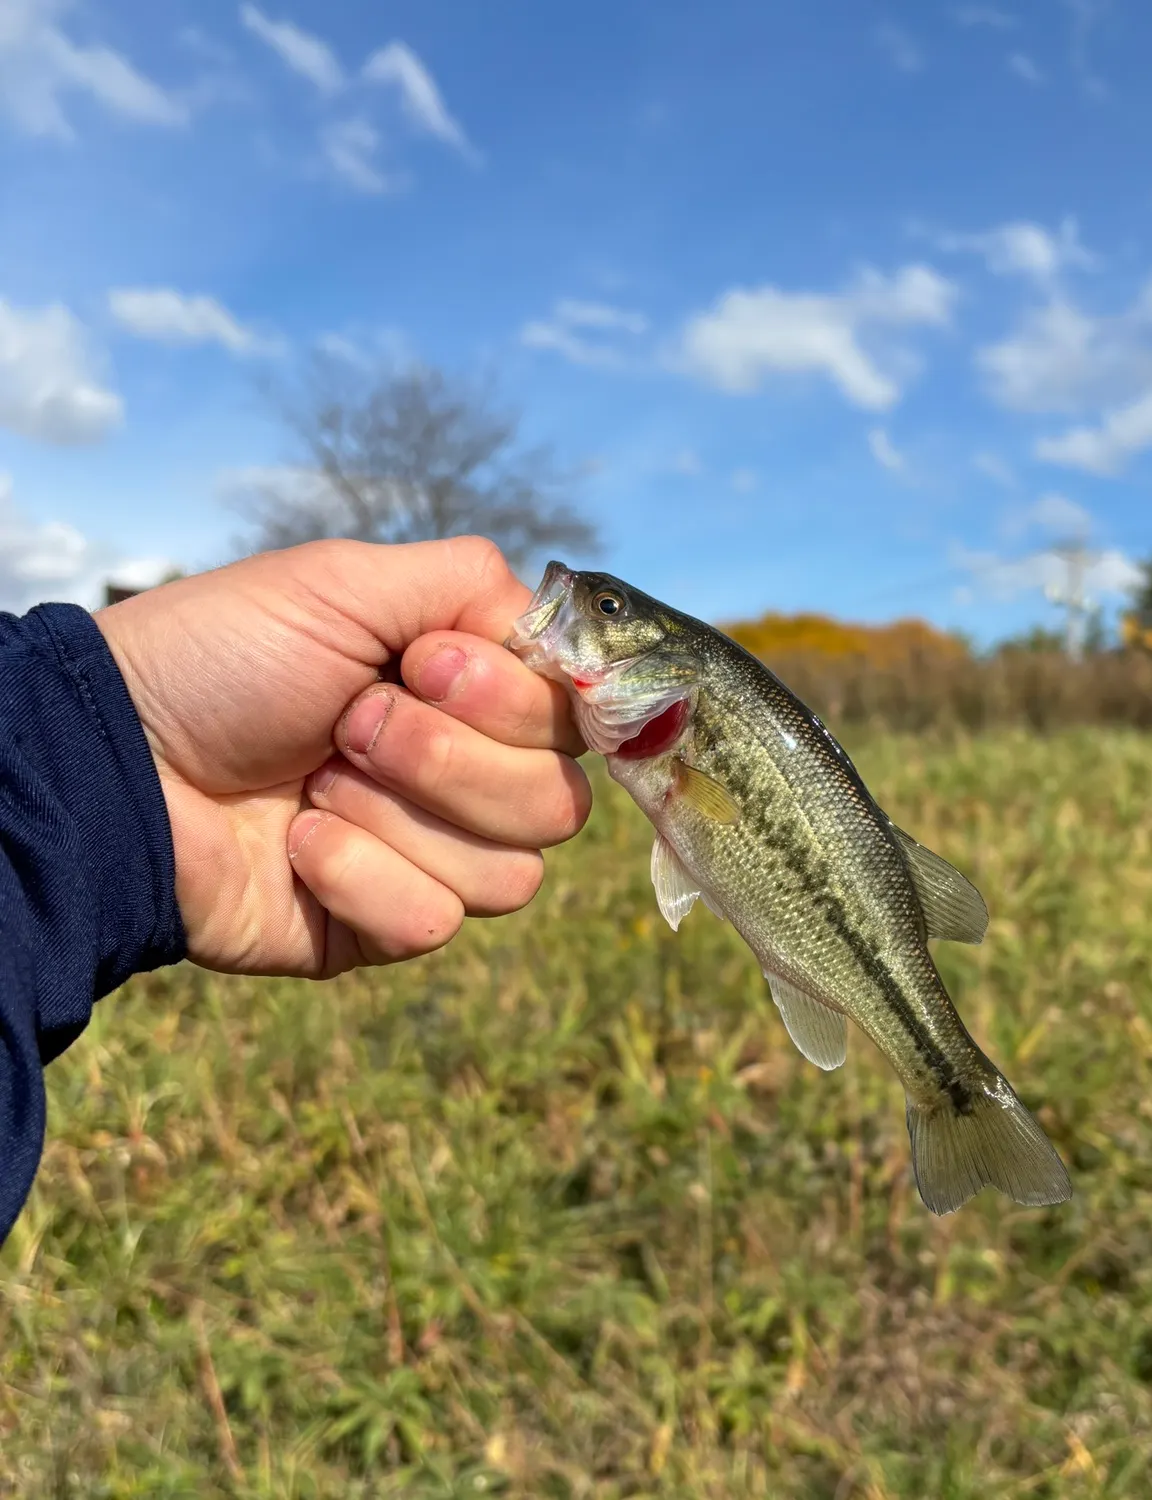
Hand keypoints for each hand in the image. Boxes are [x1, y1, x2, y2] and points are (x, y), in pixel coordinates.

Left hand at [95, 537, 588, 977]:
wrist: (116, 761)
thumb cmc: (222, 659)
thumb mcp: (347, 583)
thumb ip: (474, 586)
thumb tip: (567, 636)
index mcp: (472, 698)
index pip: (575, 721)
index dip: (513, 703)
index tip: (423, 667)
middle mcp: (468, 780)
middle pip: (559, 804)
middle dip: (445, 759)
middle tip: (348, 724)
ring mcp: (431, 857)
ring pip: (510, 873)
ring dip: (397, 817)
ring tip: (312, 786)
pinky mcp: (385, 927)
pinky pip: (434, 922)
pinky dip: (359, 877)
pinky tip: (295, 847)